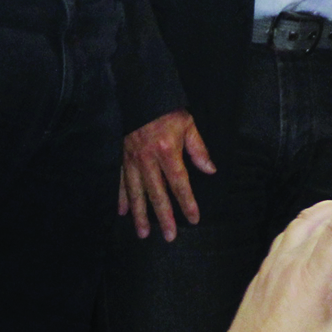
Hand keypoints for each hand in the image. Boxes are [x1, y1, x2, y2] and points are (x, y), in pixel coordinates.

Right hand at [119, 109, 215, 240]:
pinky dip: (122, 197)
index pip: (179, 183)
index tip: (193, 219)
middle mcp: (148, 159)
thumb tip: (210, 170)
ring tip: (143, 234)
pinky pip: (121, 181)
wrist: (141, 94)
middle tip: (169, 238)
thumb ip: (198, 149)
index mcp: (167, 151)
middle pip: (157, 194)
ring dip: (140, 215)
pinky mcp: (123, 157)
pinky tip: (122, 212)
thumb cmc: (167, 110)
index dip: (187, 202)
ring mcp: (132, 160)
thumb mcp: (188, 124)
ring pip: (136, 193)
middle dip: (164, 217)